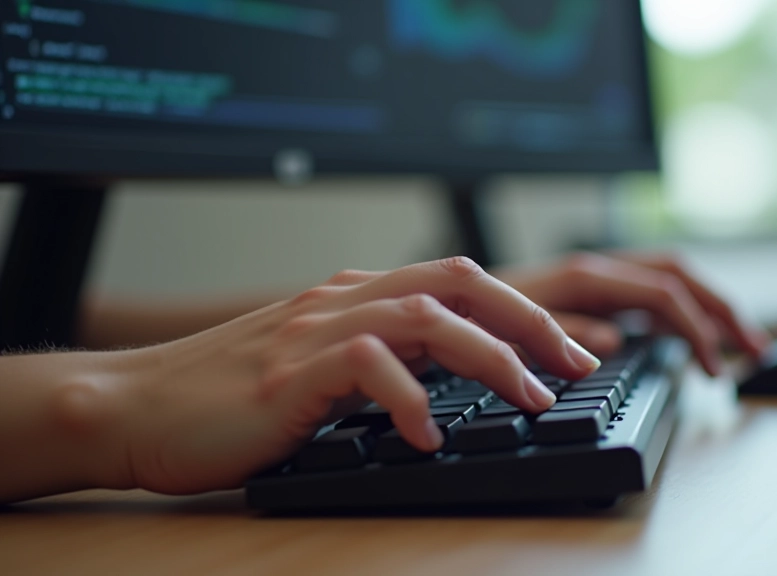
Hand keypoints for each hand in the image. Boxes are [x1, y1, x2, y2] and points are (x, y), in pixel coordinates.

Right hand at [96, 258, 600, 495]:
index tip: (570, 349)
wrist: (136, 407)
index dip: (523, 311)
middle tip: (578, 364)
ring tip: (531, 398)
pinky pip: (365, 368)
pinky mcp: (288, 372)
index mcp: (354, 296)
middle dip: (530, 320)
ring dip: (490, 356)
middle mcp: (342, 299)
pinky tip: (426, 436)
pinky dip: (408, 399)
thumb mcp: (319, 369)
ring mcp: (314, 329)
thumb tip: (443, 381)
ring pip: (426, 315)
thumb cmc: (228, 398)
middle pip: (459, 280)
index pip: (458, 282)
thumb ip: (378, 361)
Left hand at [496, 252, 769, 375]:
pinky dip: (680, 312)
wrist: (445, 300)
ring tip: (739, 342)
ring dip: (709, 307)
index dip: (696, 329)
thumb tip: (615, 340)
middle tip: (755, 350)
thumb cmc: (472, 314)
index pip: (663, 294)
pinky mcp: (591, 291)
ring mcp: (596, 279)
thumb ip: (562, 329)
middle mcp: (597, 270)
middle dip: (723, 310)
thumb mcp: (509, 326)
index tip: (713, 369)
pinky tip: (689, 336)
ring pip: (669, 280)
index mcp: (585, 276)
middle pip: (680, 277)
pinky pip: (648, 292)